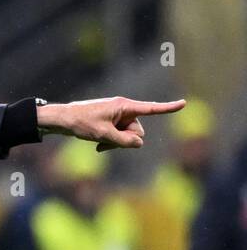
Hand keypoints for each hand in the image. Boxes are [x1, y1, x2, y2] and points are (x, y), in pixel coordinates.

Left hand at [37, 97, 185, 151]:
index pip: (151, 108)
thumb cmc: (82, 123)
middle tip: (106, 141)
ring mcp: (118, 116)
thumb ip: (123, 141)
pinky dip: (111, 142)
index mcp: (124, 106)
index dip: (168, 108)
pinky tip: (98, 145)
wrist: (64, 119)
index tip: (184, 103)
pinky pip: (119, 136)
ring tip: (99, 143)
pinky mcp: (112, 122)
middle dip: (126, 139)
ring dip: (116, 143)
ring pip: (128, 135)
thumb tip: (140, 143)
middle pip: (138, 130)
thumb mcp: (103, 135)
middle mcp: (124, 109)